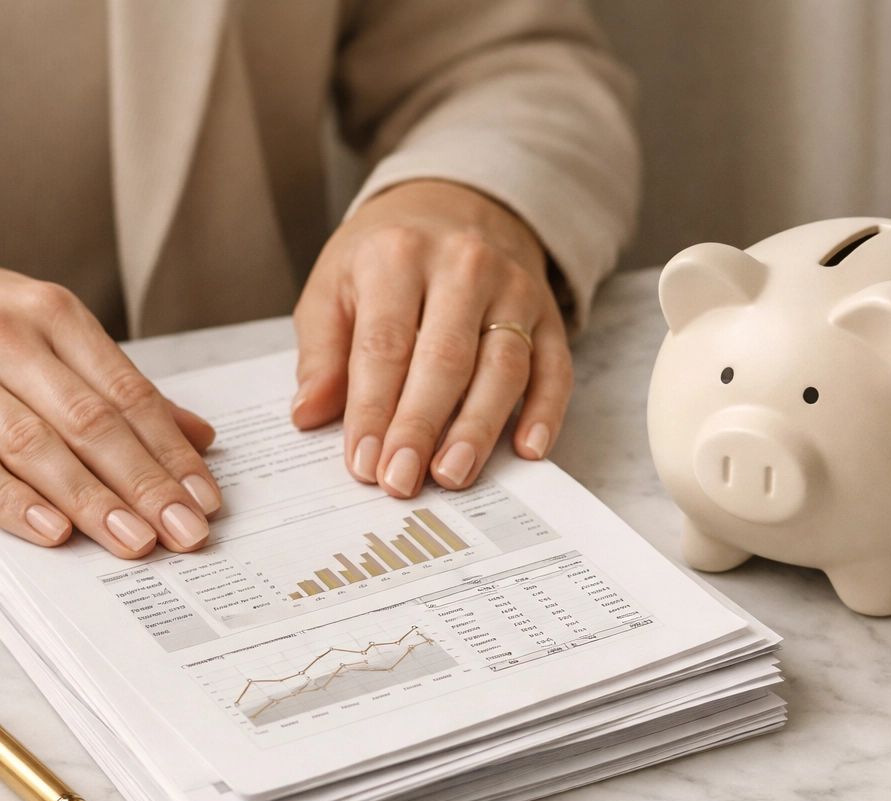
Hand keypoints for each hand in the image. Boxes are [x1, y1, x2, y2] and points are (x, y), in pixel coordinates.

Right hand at [0, 269, 221, 556]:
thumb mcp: (55, 338)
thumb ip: (120, 390)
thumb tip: (201, 437)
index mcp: (54, 317)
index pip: (130, 395)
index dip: (172, 452)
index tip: (205, 500)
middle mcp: (9, 337)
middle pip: (92, 422)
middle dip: (145, 484)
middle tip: (184, 532)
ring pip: (36, 444)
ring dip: (90, 499)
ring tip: (134, 541)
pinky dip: (15, 501)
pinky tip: (55, 531)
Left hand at [292, 180, 572, 496]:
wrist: (460, 203)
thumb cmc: (388, 256)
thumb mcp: (335, 283)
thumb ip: (321, 351)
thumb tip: (308, 414)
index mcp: (398, 256)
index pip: (384, 345)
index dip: (372, 409)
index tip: (363, 463)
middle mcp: (463, 267)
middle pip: (445, 358)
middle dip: (421, 426)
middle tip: (403, 480)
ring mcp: (514, 290)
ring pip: (503, 366)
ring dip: (478, 427)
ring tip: (452, 475)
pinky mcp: (549, 315)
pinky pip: (555, 368)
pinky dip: (545, 413)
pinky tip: (526, 450)